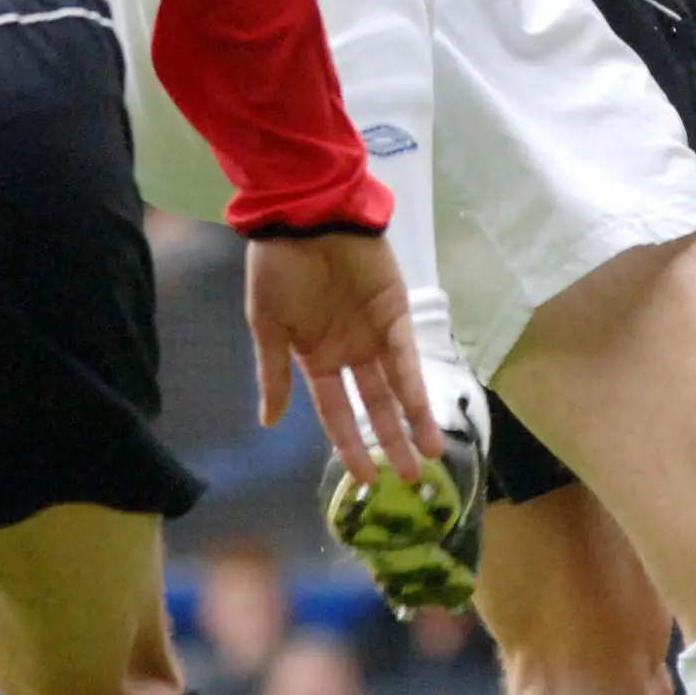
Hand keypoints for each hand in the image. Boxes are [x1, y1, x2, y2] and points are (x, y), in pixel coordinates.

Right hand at [245, 234, 440, 488]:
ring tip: (429, 457)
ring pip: (397, 387)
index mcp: (316, 357)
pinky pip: (407, 356)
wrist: (304, 214)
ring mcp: (375, 333)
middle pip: (374, 406)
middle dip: (389, 442)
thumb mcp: (266, 324)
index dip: (348, 445)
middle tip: (408, 479)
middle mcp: (349, 351)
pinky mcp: (397, 312)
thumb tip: (268, 421)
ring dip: (413, 421)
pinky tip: (423, 414)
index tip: (361, 480)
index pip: (337, 412)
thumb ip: (274, 373)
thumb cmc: (279, 267)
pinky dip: (415, 385)